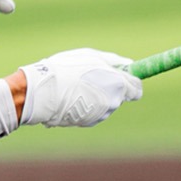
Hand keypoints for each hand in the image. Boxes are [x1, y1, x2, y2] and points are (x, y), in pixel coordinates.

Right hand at [19, 49, 142, 127]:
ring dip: (97, 97)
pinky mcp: (88, 123)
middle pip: (120, 97)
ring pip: (106, 105)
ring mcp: (101, 114)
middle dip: (110, 89)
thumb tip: (129, 64)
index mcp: (118, 84)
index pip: (136, 89)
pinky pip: (92, 113)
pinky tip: (71, 98)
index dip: (131, 83)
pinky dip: (86, 106)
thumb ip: (114, 61)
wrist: (43, 92)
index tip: (123, 78)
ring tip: (77, 87)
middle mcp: (113, 102)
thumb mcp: (92, 56)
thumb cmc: (67, 69)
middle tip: (92, 79)